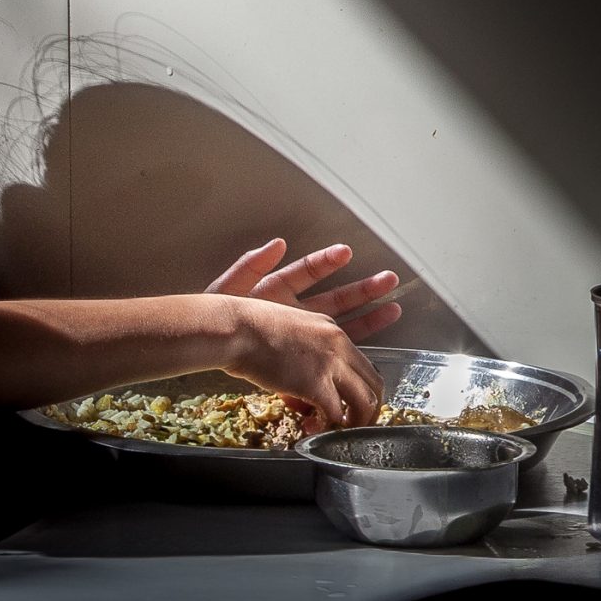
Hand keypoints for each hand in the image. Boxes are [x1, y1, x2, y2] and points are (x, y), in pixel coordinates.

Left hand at [206, 236, 405, 342]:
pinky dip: (342, 350)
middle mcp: (292, 313)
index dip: (324, 262)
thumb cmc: (216, 317)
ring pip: (338, 325)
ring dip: (365, 316)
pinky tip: (361, 348)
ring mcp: (298, 334)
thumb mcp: (229, 288)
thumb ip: (251, 265)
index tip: (345, 252)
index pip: (305, 272)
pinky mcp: (299, 358)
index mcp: (276, 292)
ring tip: (393, 306)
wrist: (207, 347)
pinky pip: (324, 355)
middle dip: (362, 290)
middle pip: (333, 300)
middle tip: (389, 280)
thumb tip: (277, 243)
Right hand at [215, 297, 384, 433]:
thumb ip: (299, 357)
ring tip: (343, 431)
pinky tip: (312, 428)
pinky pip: (334, 413)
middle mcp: (338, 345)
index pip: (360, 362)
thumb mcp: (285, 334)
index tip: (350, 400)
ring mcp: (330, 364)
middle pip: (373, 381)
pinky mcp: (316, 384)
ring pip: (364, 400)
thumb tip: (296, 389)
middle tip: (357, 422)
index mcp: (331, 330)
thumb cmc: (246, 328)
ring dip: (356, 421)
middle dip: (370, 407)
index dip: (358, 386)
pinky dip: (327, 426)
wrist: (234, 328)